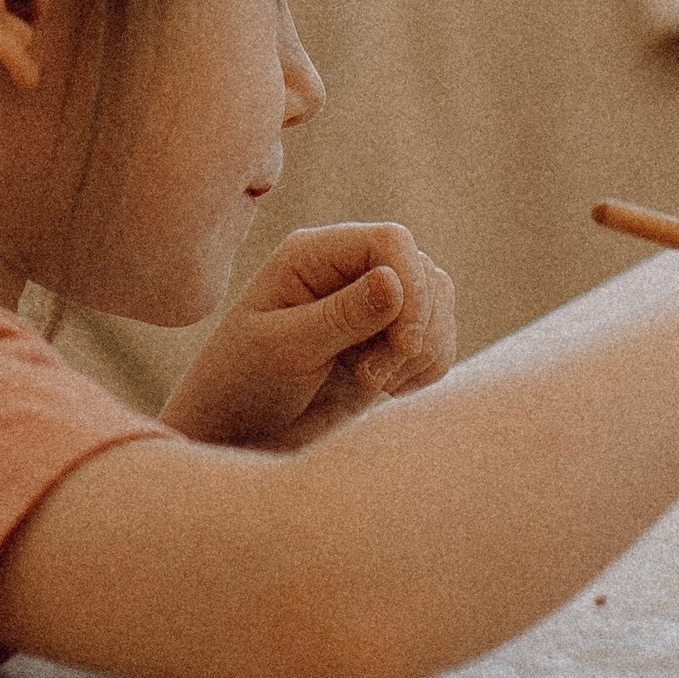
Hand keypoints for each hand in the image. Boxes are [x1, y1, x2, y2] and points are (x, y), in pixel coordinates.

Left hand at [162, 221, 457, 450]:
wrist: (239, 436)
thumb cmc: (244, 387)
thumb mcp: (284, 349)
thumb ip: (341, 316)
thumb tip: (395, 281)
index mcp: (313, 254)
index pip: (391, 241)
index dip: (412, 286)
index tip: (404, 344)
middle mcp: (348, 269)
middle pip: (423, 272)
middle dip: (415, 328)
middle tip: (370, 378)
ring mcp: (372, 305)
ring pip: (439, 304)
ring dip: (420, 351)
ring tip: (370, 383)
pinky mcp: (388, 341)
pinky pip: (439, 339)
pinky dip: (426, 367)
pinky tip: (386, 389)